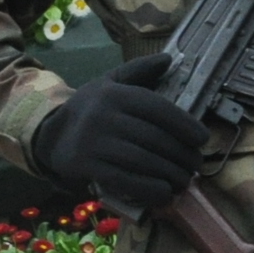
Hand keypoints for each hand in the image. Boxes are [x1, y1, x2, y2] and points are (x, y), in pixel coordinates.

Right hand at [33, 55, 209, 214]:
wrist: (50, 135)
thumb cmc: (90, 109)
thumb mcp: (109, 83)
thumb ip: (138, 70)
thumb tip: (167, 59)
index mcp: (115, 94)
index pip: (159, 109)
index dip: (186, 126)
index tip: (203, 140)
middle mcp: (104, 116)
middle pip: (156, 139)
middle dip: (182, 156)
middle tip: (194, 166)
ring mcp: (93, 143)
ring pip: (144, 161)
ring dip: (170, 175)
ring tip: (183, 181)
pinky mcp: (86, 166)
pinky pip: (125, 181)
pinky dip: (150, 189)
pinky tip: (164, 193)